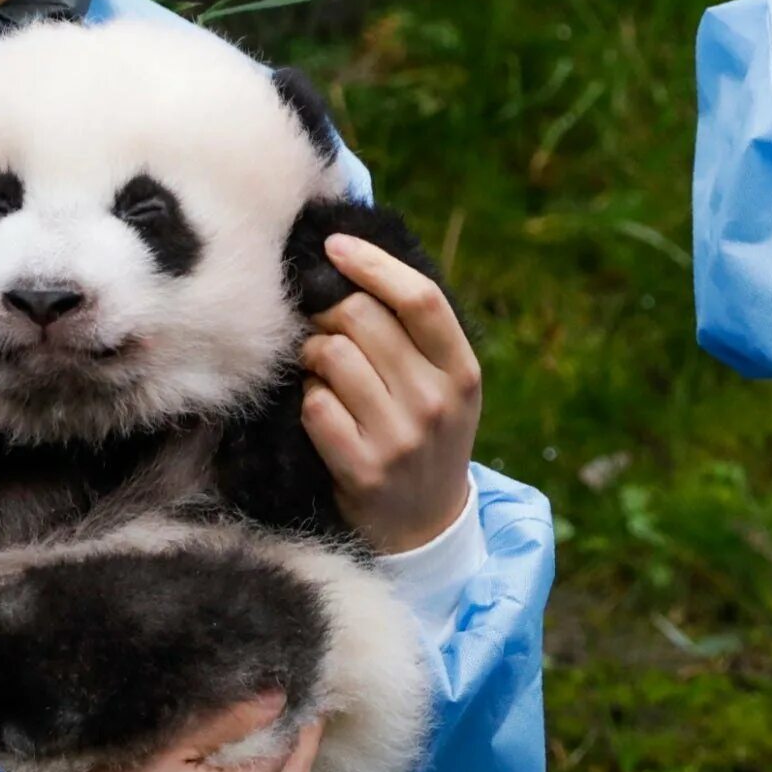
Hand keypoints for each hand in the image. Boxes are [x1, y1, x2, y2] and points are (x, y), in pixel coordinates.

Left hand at [301, 233, 481, 552]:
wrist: (425, 525)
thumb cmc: (427, 435)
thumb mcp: (446, 385)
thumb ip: (415, 332)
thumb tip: (353, 261)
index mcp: (463, 371)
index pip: (420, 299)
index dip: (373, 264)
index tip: (335, 246)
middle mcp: (437, 401)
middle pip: (364, 319)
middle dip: (329, 311)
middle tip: (321, 324)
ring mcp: (401, 437)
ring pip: (332, 357)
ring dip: (314, 356)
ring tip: (322, 371)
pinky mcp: (362, 468)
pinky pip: (314, 405)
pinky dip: (308, 400)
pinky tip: (321, 410)